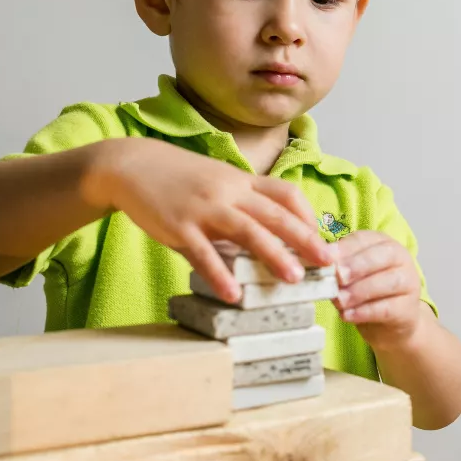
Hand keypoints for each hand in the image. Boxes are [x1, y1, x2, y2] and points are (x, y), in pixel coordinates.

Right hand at [83, 137, 330, 302]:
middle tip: (328, 263)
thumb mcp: (218, 182)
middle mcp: (229, 192)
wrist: (132, 165)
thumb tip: (272, 233)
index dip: (308, 216)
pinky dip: (220, 275)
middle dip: (305, 239)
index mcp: (242, 181)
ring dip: (273, 255)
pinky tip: (233, 295)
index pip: (286, 194)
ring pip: (247, 231)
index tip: (322, 240)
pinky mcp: (178, 226)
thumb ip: (244, 203)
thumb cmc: (181, 179)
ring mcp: (204, 208)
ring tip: (293, 279)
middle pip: (276, 214)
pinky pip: (203, 254)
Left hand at [332, 231, 423, 350]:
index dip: (345, 248)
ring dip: (359, 291)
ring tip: (339, 301)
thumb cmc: (366, 293)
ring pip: (388, 282)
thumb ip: (338, 266)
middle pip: (382, 255)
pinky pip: (388, 308)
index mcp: (383, 243)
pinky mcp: (408, 309)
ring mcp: (409, 283)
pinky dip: (365, 312)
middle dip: (357, 265)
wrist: (390, 325)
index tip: (326, 258)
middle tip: (337, 276)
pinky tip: (347, 316)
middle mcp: (400, 258)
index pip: (364, 239)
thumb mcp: (352, 275)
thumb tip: (313, 262)